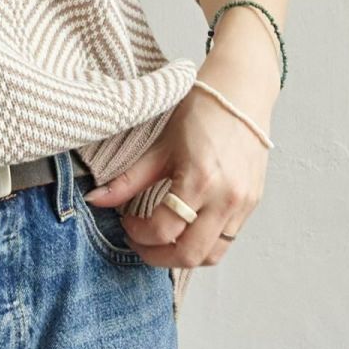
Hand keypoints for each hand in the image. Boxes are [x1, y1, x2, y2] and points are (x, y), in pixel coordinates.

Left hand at [83, 47, 274, 268]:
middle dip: (158, 256)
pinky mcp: (252, 203)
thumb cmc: (199, 112)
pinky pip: (228, 240)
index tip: (126, 223)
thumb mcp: (158, 145)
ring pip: (212, 255)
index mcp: (200, 180)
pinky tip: (185, 228)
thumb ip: (127, 180)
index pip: (164, 231)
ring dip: (183, 255)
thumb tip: (95, 199)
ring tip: (162, 239)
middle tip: (139, 241)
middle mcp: (226, 198)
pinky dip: (204, 243)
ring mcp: (244, 204)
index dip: (138, 234)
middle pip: (190, 255)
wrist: (240, 92)